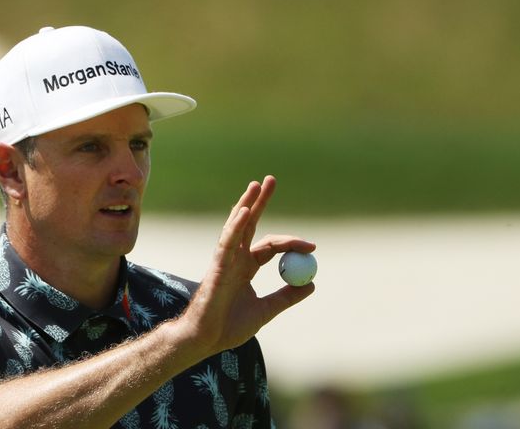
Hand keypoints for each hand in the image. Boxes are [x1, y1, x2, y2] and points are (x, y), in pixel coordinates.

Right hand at [178, 175, 315, 357]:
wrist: (207, 339)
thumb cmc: (229, 327)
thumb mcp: (266, 310)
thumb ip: (287, 296)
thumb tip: (312, 284)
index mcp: (246, 267)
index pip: (271, 246)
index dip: (292, 243)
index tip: (312, 247)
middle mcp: (235, 258)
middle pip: (251, 223)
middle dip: (261, 201)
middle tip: (271, 180)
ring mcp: (225, 259)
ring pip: (238, 225)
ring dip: (248, 203)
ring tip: (257, 185)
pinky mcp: (218, 265)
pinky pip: (228, 241)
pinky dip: (237, 225)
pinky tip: (246, 210)